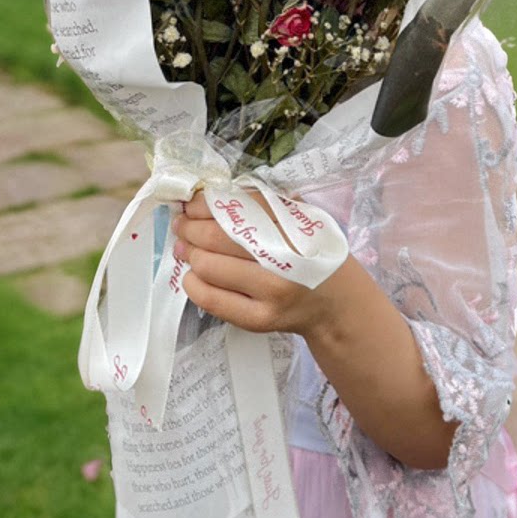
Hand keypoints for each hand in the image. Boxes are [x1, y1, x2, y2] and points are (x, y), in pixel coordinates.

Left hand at [172, 190, 344, 335]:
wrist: (336, 304)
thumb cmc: (314, 253)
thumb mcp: (301, 219)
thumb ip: (265, 205)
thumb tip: (208, 197)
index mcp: (295, 224)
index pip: (240, 205)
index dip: (207, 202)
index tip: (191, 202)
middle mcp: (284, 256)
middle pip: (218, 235)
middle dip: (190, 226)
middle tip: (181, 223)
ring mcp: (271, 291)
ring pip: (210, 266)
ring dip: (189, 253)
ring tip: (184, 246)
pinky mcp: (259, 319)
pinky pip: (212, 300)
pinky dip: (193, 284)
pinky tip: (192, 275)